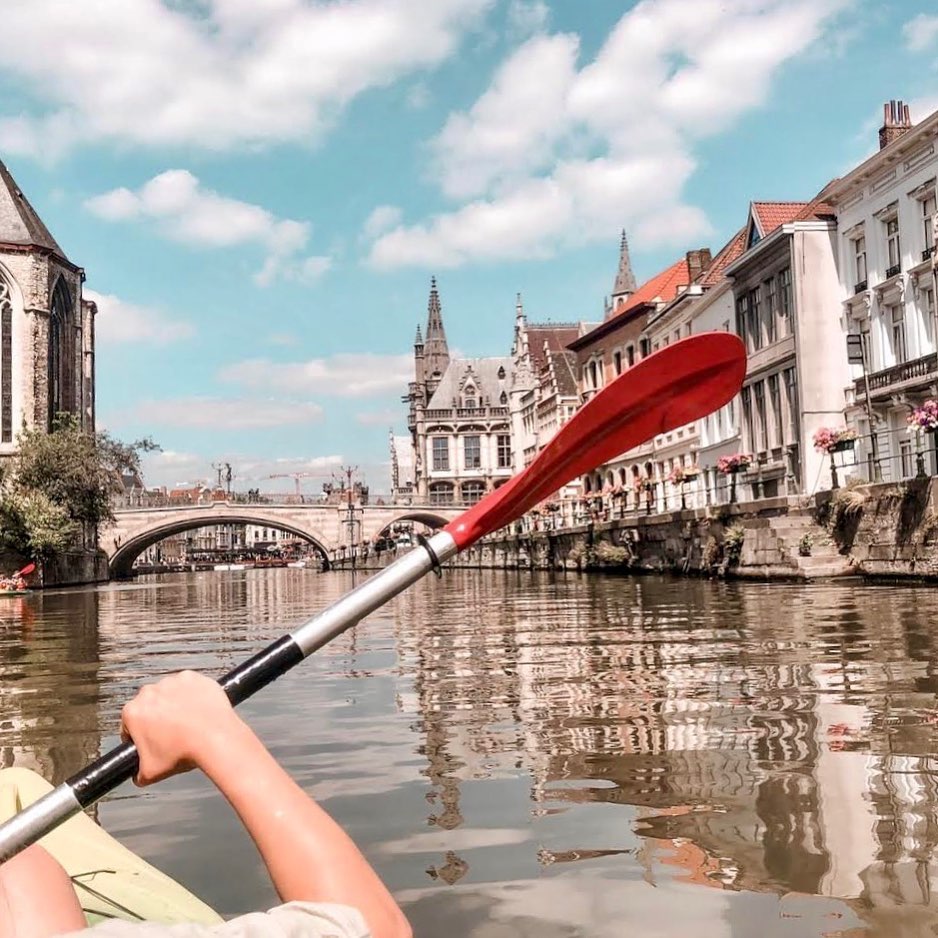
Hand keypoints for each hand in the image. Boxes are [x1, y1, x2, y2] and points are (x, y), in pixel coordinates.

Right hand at [120, 670, 242, 785]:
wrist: (216, 738)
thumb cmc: (184, 753)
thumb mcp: (150, 774)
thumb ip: (137, 773)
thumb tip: (138, 773)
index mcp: (133, 712)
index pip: (130, 724)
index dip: (139, 735)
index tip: (151, 740)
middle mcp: (149, 692)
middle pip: (149, 705)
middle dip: (157, 717)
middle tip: (172, 732)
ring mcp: (172, 681)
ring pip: (169, 693)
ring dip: (174, 703)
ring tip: (187, 721)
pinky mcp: (193, 676)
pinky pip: (189, 685)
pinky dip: (192, 694)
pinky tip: (197, 709)